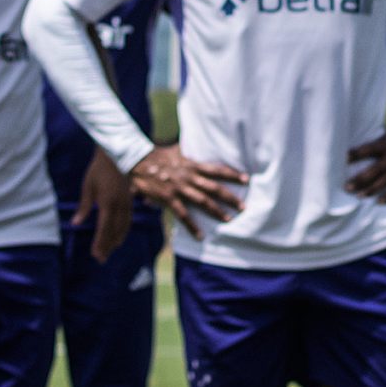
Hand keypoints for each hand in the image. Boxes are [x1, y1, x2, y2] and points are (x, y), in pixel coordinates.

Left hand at [72, 148, 134, 262]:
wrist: (115, 155)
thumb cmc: (98, 170)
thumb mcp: (88, 187)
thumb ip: (83, 207)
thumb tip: (75, 224)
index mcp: (107, 202)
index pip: (103, 228)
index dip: (100, 243)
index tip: (95, 254)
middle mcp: (119, 205)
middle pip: (114, 231)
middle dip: (107, 246)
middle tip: (101, 259)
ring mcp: (127, 203)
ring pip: (123, 227)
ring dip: (116, 240)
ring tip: (110, 251)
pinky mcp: (130, 200)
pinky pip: (128, 220)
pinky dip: (124, 231)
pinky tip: (119, 236)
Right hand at [128, 145, 247, 241]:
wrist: (138, 160)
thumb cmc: (158, 155)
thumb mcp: (176, 150)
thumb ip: (188, 153)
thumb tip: (195, 150)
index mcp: (192, 165)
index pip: (216, 169)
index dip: (232, 174)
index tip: (246, 179)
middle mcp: (189, 176)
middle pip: (214, 188)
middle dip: (230, 197)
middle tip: (244, 206)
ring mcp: (179, 188)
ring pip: (202, 201)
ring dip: (217, 211)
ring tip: (229, 220)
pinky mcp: (169, 198)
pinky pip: (183, 215)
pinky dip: (192, 226)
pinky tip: (200, 236)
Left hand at [346, 128, 385, 202]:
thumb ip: (375, 137)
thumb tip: (355, 131)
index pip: (366, 150)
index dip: (353, 156)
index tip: (341, 161)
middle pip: (373, 170)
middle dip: (359, 179)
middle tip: (346, 187)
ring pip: (384, 181)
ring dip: (371, 189)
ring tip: (358, 196)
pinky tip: (379, 201)